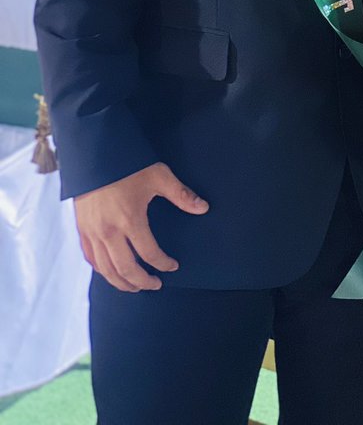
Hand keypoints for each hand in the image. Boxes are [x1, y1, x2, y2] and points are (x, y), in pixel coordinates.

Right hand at [74, 162, 208, 292]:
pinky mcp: (81, 229)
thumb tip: (204, 208)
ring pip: (105, 269)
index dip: (163, 263)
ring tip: (135, 286)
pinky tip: (111, 272)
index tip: (173, 266)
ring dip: (121, 282)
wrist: (96, 154)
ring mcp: (92, 232)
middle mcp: (109, 232)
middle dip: (142, 282)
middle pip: (125, 269)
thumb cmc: (130, 165)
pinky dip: (101, 270)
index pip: (149, 253)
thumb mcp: (159, 176)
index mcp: (129, 220)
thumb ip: (181, 195)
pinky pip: (90, 258)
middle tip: (155, 285)